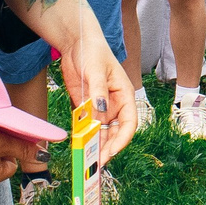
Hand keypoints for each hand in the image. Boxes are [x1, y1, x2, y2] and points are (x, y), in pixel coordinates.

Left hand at [52, 26, 141, 165]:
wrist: (76, 42)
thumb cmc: (93, 52)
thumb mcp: (96, 71)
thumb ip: (98, 93)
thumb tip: (100, 112)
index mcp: (124, 96)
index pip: (128, 123)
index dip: (122, 139)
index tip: (111, 151)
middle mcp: (114, 105)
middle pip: (115, 132)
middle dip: (107, 147)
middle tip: (96, 162)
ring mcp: (99, 107)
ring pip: (101, 132)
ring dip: (95, 145)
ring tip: (87, 159)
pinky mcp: (85, 107)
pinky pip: (86, 126)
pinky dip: (83, 137)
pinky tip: (78, 146)